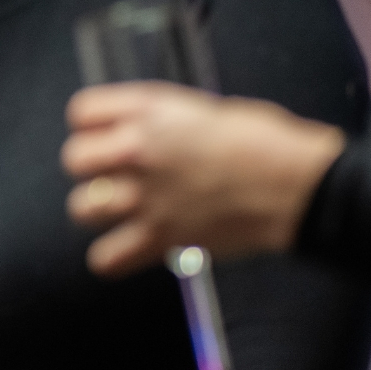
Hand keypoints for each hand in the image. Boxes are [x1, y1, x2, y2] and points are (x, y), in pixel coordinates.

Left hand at [61, 81, 344, 275]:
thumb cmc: (265, 141)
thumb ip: (166, 122)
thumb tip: (148, 135)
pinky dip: (112, 258)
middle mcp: (138, 150)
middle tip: (115, 174)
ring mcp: (145, 197)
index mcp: (151, 110)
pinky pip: (106, 259)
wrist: (296, 185)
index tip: (105, 134)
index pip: (83, 111)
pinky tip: (127, 248)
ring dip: (99, 210)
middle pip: (74, 159)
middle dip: (91, 168)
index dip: (93, 124)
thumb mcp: (207, 110)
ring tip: (122, 210)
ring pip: (81, 208)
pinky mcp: (160, 238)